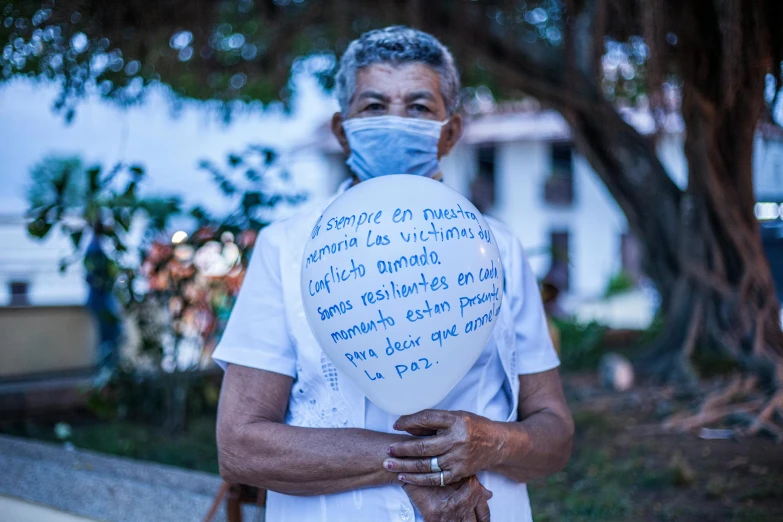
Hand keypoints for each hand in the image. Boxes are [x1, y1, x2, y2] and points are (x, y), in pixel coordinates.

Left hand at [385, 410, 504, 485]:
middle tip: (388, 450)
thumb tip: (406, 426)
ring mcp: (458, 458)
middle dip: (402, 448)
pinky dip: (418, 479)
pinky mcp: (459, 472)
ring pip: (426, 464)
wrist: (496, 443)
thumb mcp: (455, 416)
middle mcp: (457, 439)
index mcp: (456, 420)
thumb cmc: (473, 426)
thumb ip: (433, 421)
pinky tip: (405, 476)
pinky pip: (435, 479)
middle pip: (423, 445)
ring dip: (405, 465)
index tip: (396, 424)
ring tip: (390, 464)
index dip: (409, 421)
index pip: (427, 418)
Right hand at [402, 475, 491, 521]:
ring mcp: (449, 512)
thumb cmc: (438, 466)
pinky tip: (442, 520)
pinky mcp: (433, 518)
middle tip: (466, 520)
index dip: (483, 521)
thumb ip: (476, 487)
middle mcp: (464, 504)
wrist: (412, 464)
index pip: (484, 515)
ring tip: (453, 519)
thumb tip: (489, 495)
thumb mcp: (458, 473)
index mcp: (473, 493)